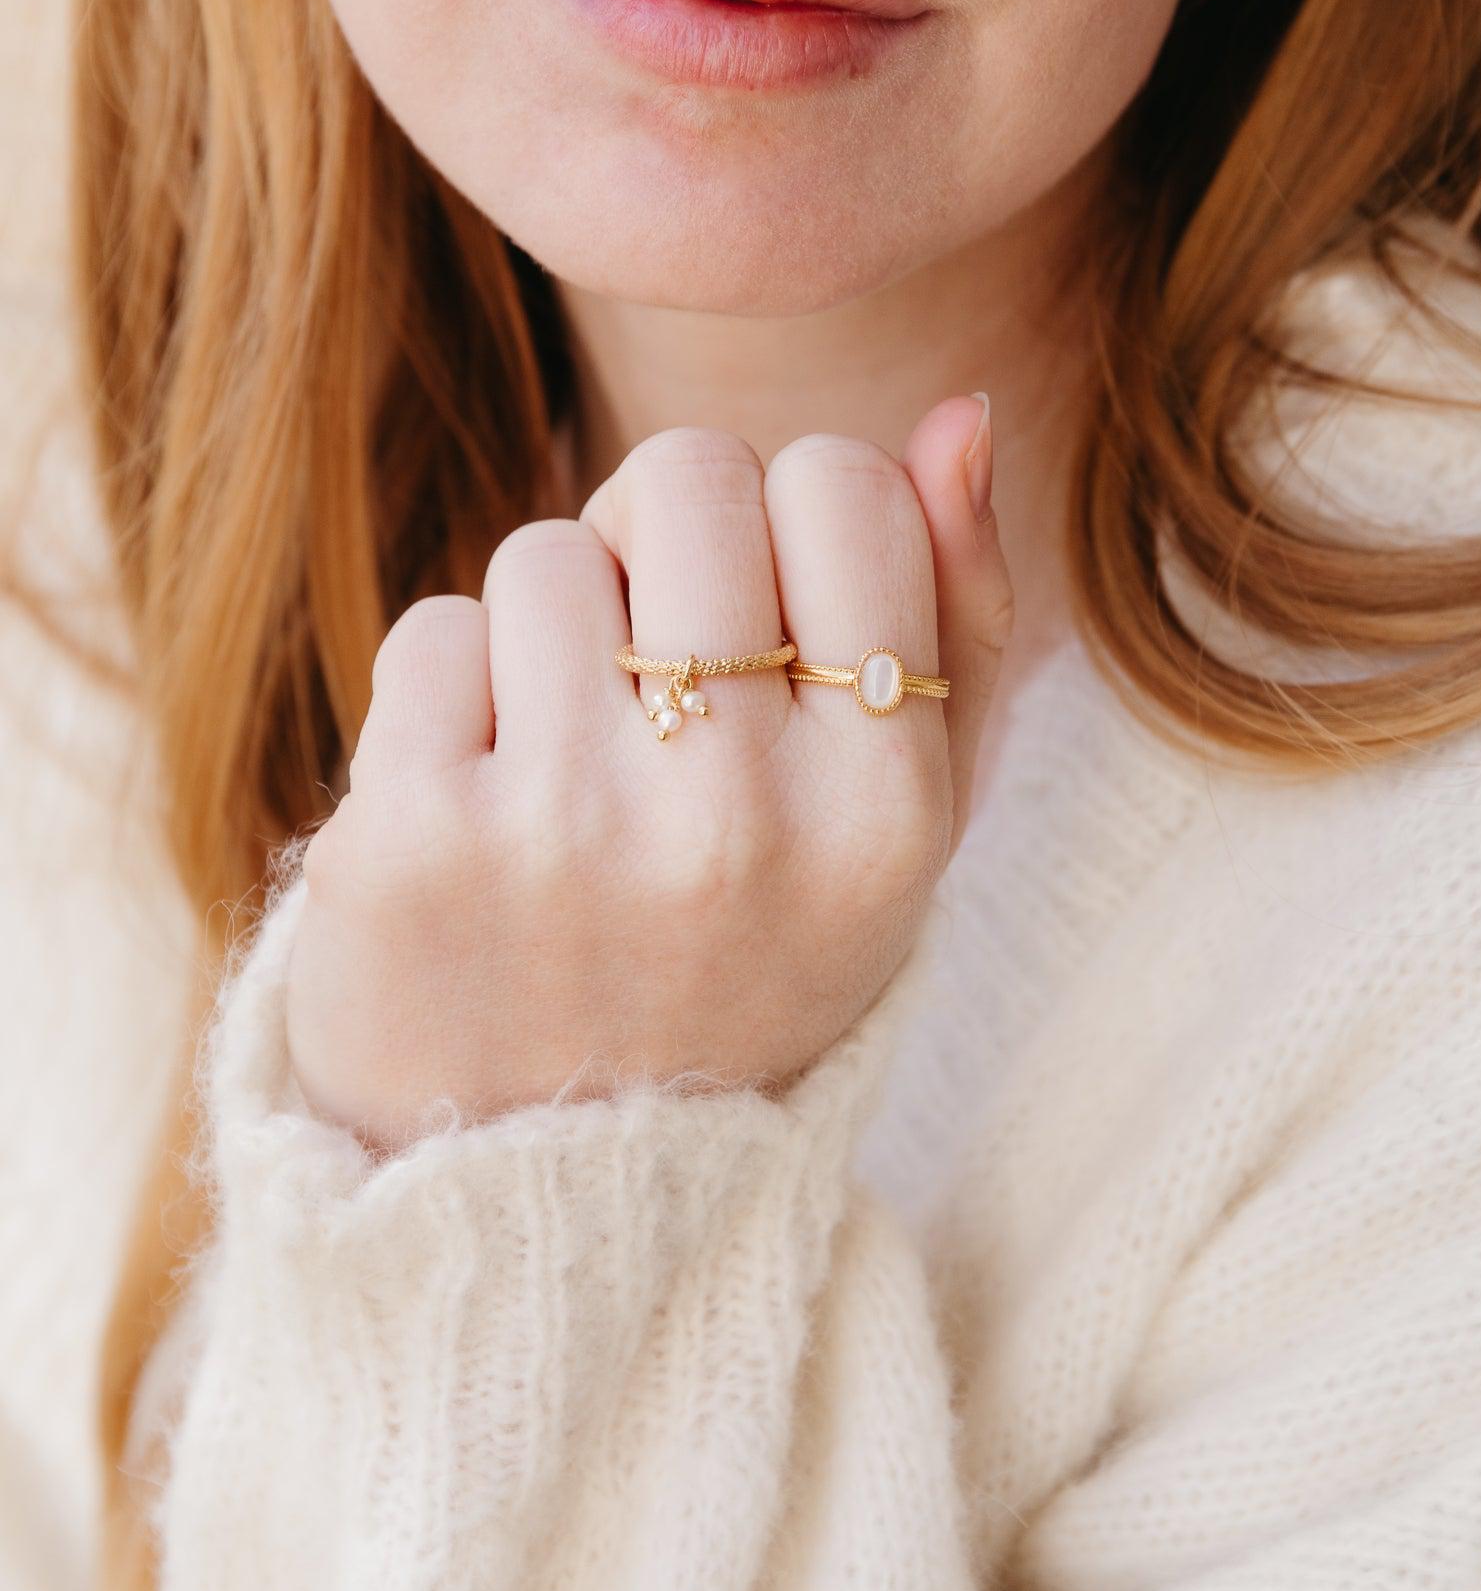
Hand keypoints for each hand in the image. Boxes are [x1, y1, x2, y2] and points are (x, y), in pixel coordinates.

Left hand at [287, 398, 1012, 1152]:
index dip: (789, 527)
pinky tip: (482, 815)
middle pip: (684, 475)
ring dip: (552, 635)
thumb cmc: (743, 963)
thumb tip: (953, 414)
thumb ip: (958, 625)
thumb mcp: (897, 835)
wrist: (556, 1176)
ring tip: (572, 772)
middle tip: (654, 685)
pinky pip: (432, 632)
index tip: (765, 631)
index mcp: (883, 813)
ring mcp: (565, 832)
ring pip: (545, 550)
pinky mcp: (411, 844)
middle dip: (662, 549)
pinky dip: (451, 702)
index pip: (842, 483)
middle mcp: (736, 821)